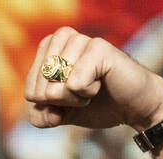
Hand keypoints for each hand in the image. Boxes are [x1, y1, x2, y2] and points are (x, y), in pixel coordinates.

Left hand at [24, 28, 162, 131]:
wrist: (133, 108)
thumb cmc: (97, 106)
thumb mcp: (59, 115)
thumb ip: (39, 115)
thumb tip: (43, 103)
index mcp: (48, 50)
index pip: (30, 92)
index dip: (51, 107)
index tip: (71, 98)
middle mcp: (62, 39)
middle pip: (39, 91)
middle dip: (62, 103)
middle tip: (84, 93)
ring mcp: (80, 40)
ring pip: (55, 88)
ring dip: (75, 98)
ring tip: (93, 87)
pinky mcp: (98, 47)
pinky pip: (74, 84)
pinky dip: (87, 93)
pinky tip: (102, 82)